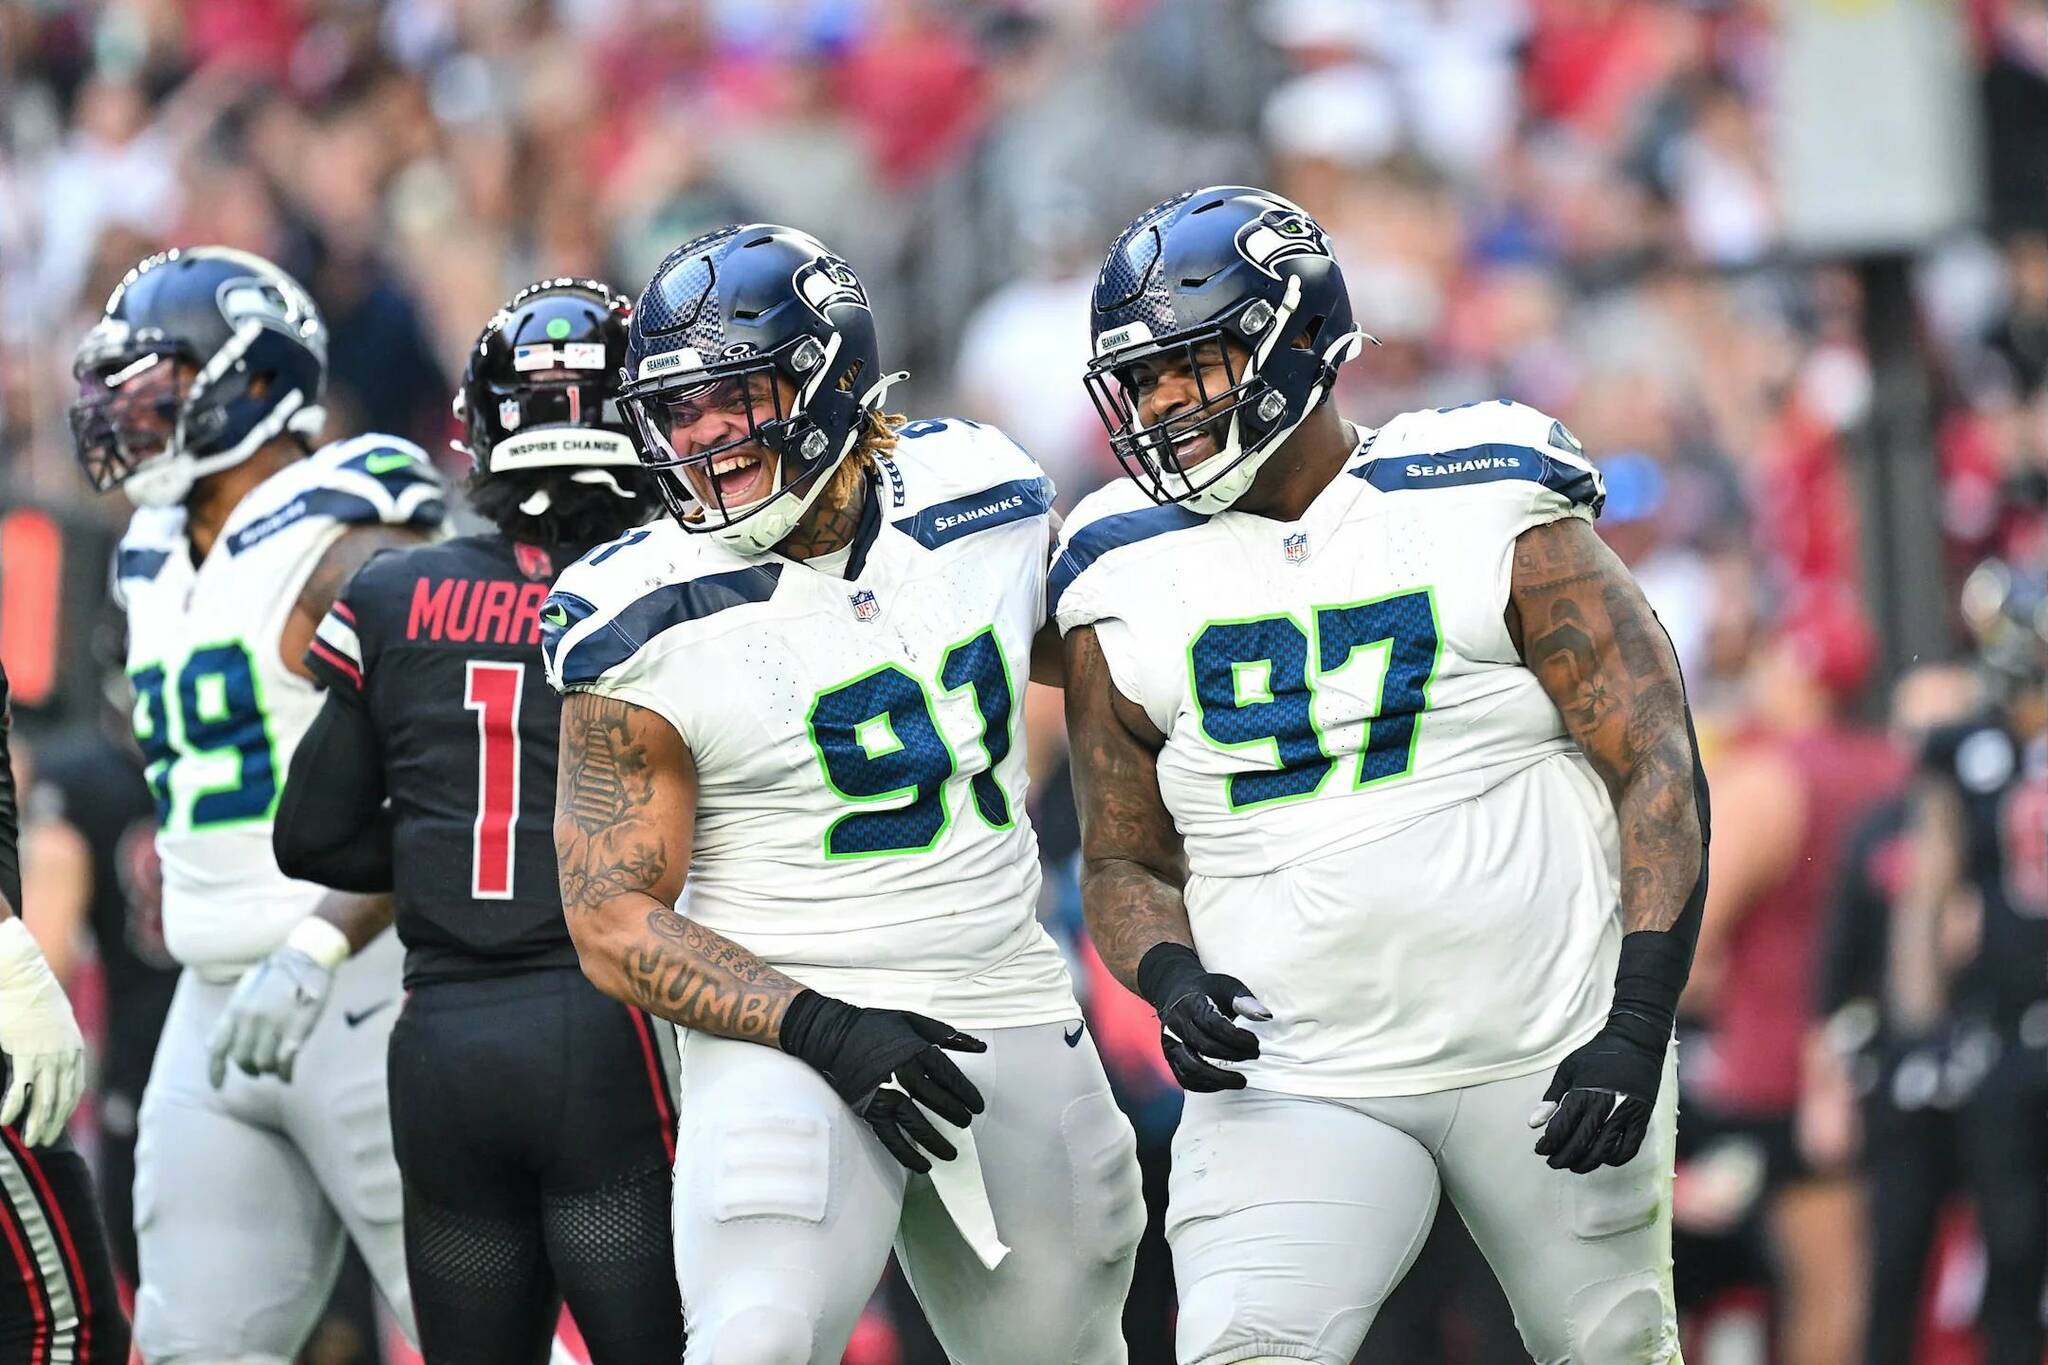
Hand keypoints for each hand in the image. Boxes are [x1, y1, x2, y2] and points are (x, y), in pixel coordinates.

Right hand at [0, 920, 83, 1146]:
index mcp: (75, 1049)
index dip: (67, 1108)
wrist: (25, 980)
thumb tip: (48, 1056)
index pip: (76, 1087)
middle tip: (43, 1141)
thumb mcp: (54, 1023)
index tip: (60, 1122)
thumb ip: (55, 1043)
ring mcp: (47, 1057)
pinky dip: (14, 1108)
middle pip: (63, 1099)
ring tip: (30, 1139)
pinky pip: (22, 1089)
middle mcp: (66, 1056)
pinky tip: (5, 1121)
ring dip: (37, 1122)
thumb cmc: (35, 999)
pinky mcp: (26, 1055)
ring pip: (46, 1100)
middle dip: (53, 1123)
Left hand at [206, 946, 334, 1086]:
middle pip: (241, 1060)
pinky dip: (284, 1074)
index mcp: (235, 1010)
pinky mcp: (295, 1031)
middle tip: (258, 1070)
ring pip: (263, 1063)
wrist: (306, 958)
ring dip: (268, 1069)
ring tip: (276, 1067)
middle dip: (249, 1069)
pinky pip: (284, 1063)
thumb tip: (218, 1041)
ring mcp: (272, 1026)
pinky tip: (287, 1077)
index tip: (218, 1085)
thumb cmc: (276, 973)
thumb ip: (232, 1016)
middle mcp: (250, 1021)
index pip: (217, 1048)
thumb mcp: (245, 991)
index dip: (215, 1071)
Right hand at [778, 990, 986, 1172]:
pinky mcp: (869, 1109)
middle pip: (937, 1101)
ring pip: (917, 1124)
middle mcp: (904, 1074)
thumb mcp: (912, 1020)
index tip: (978, 1106)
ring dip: (936, 1141)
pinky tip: (923, 1165)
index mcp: (917, 1051)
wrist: (832, 1035)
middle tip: (966, 1124)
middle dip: (955, 1115)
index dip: (967, 1093)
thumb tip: (980, 1047)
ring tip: (951, 1153)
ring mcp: (885, 1094)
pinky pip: (891, 1137)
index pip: (949, 1077)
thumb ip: (947, 1035)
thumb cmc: (874, 1026)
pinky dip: (908, 1154)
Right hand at [1137, 942, 1269, 1091]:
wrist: (1176, 991)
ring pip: (1191, 1068)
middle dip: (1233, 1055)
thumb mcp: (1227, 987)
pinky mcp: (1169, 1057)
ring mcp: (1170, 1043)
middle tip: (1254, 1056)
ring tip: (1242, 1081)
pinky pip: (1185, 1078)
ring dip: (1218, 1078)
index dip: (1237, 1038)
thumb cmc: (1208, 990)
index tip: (1255, 1043)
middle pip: (1204, 1047)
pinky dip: (1205, 1085)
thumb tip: (1266, 1016)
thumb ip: (1245, 1001)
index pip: (1213, 1026)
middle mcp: (1176, 1025)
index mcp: (1190, 1004)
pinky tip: (1223, 1083)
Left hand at [1528, 1014, 1666, 1172]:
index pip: (1562, 1128)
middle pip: (1581, 1143)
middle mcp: (1604, 1106)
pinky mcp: (1641, 1118)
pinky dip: (1614, 1160)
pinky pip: (1629, 1149)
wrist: (1635, 1043)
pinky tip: (1602, 1159)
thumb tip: (1533, 1124)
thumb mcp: (1568, 1070)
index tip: (1541, 1149)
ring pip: (1603, 1151)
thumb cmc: (1597, 1055)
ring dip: (1586, 1164)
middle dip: (1563, 1157)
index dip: (1549, 1144)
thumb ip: (1551, 1098)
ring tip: (1574, 1165)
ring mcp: (1625, 1114)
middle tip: (1553, 1162)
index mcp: (1583, 1092)